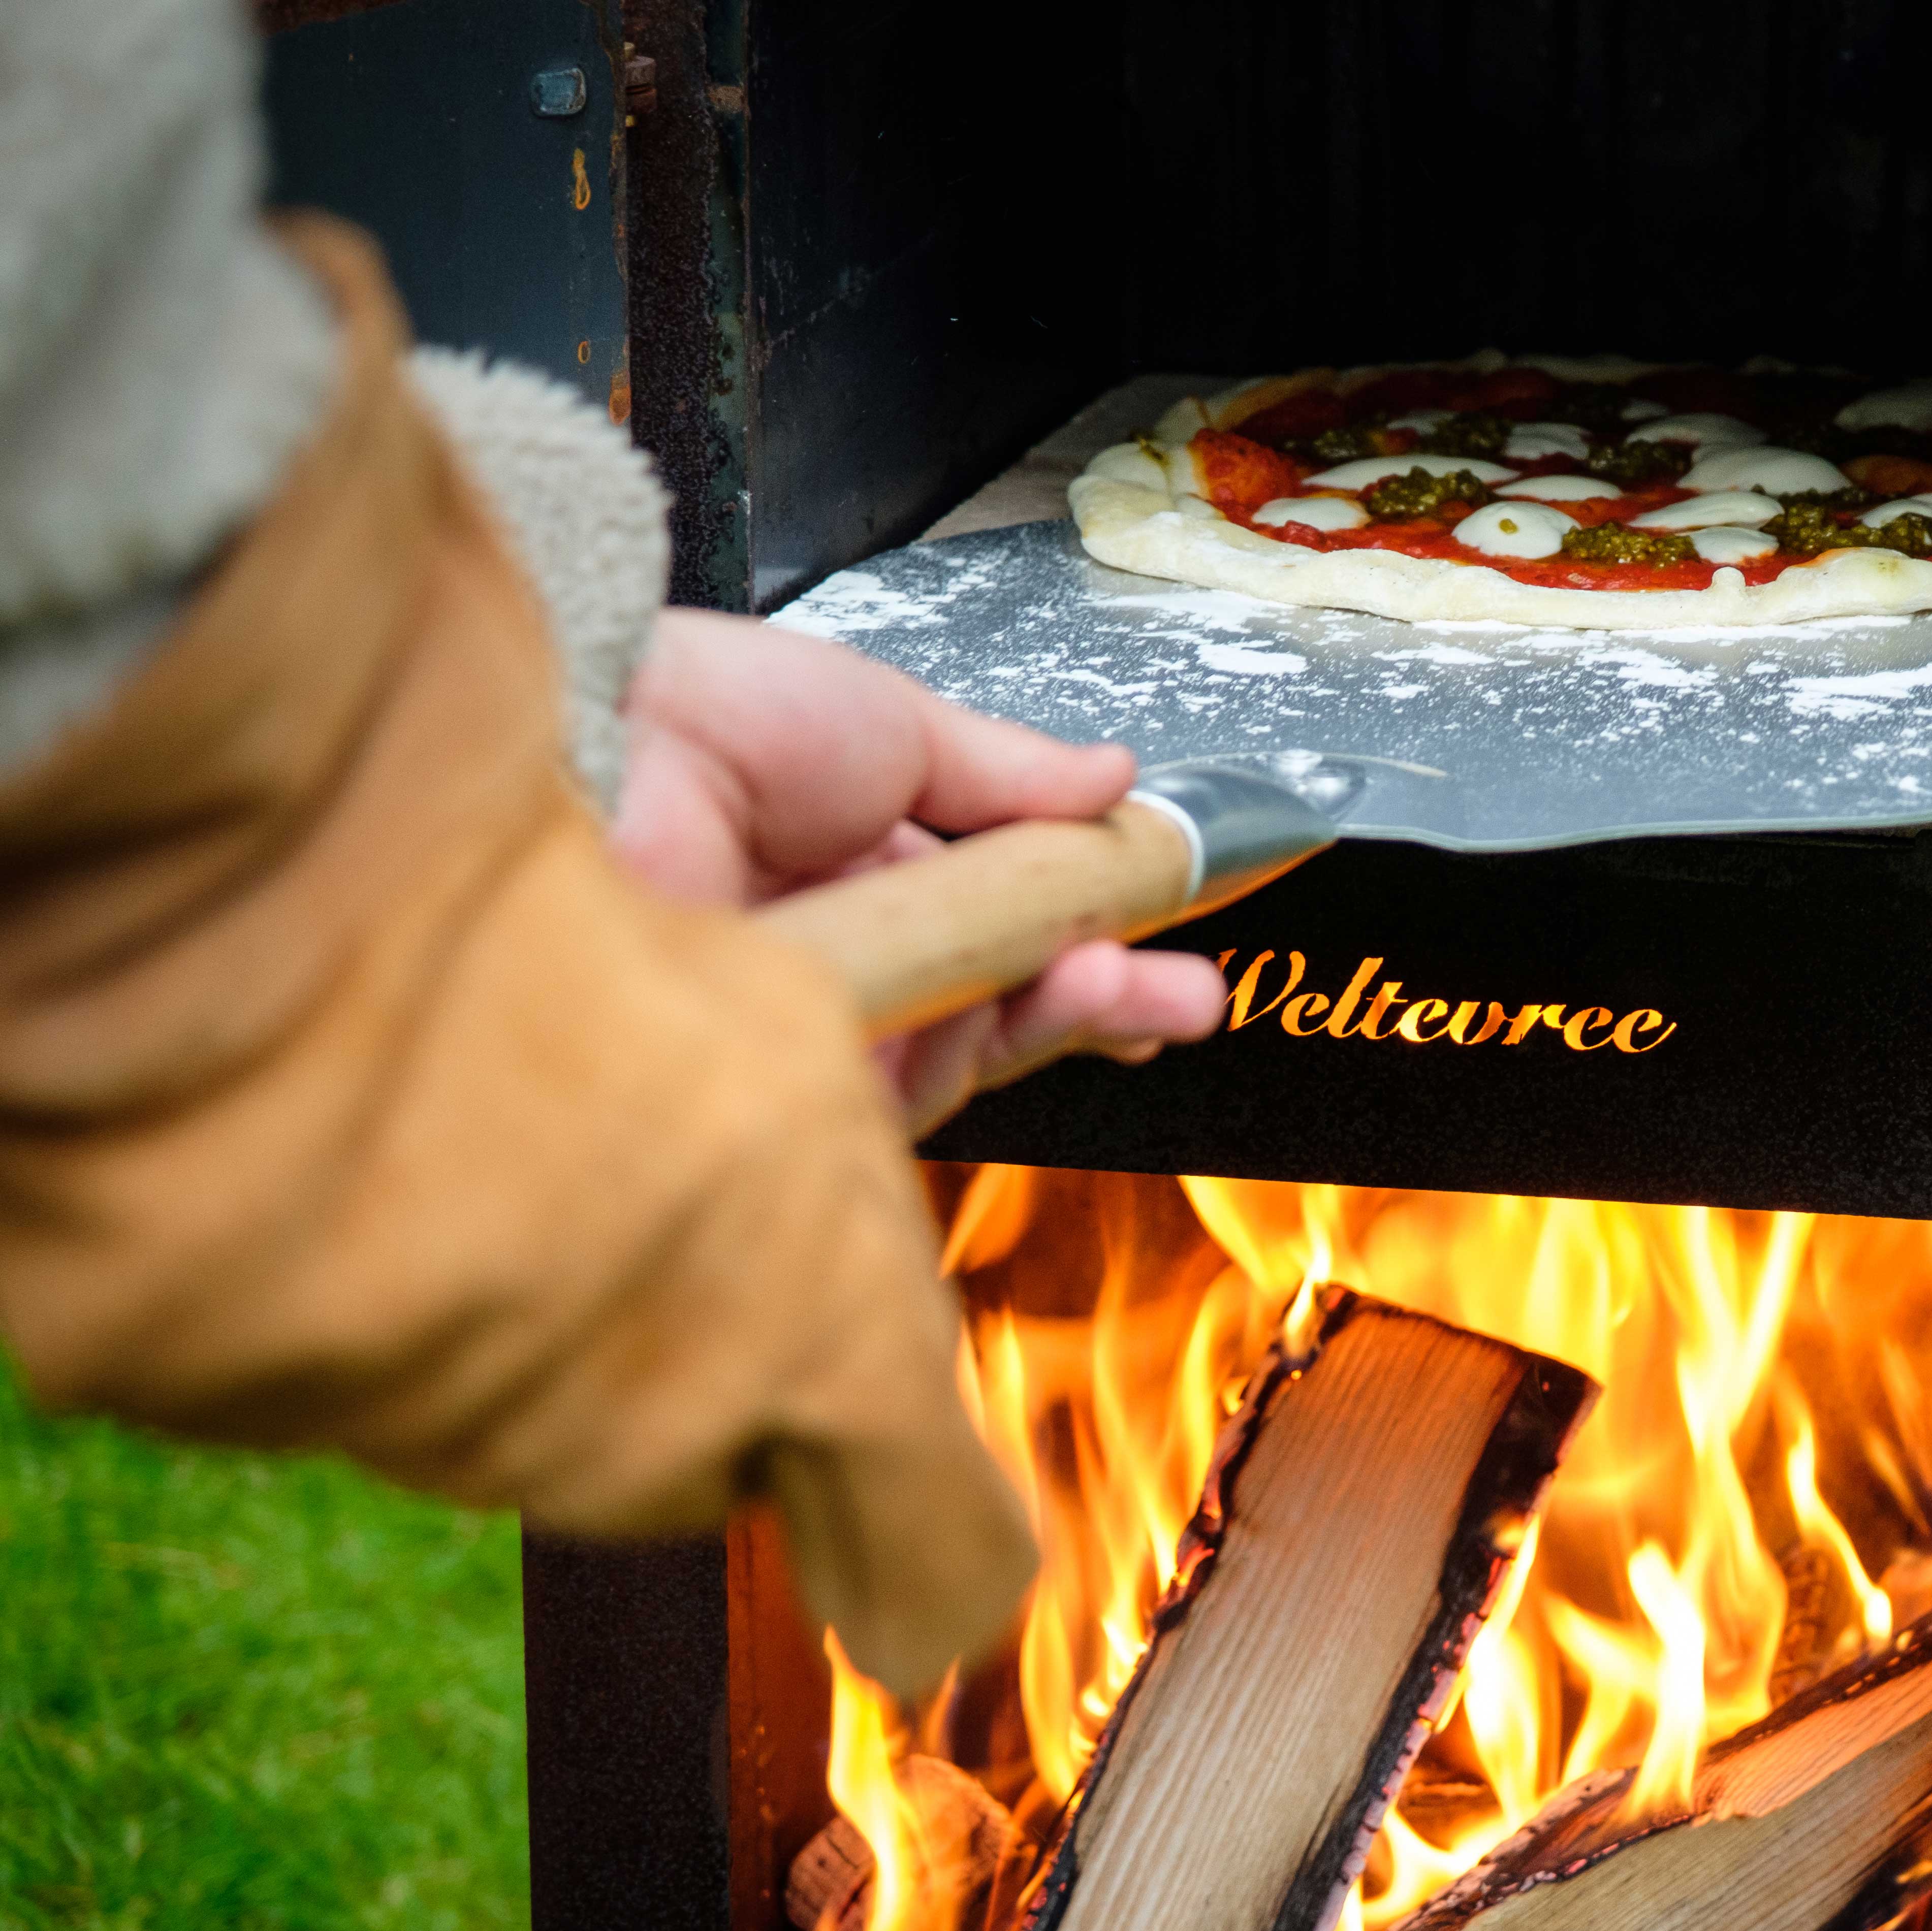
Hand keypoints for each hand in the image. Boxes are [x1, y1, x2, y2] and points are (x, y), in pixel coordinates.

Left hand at [611, 608, 1224, 1131]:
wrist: (608, 751)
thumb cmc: (706, 711)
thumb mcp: (893, 720)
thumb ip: (1011, 770)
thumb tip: (1114, 777)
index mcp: (851, 853)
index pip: (990, 909)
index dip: (1083, 918)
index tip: (1161, 912)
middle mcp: (839, 939)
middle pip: (996, 994)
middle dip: (1105, 993)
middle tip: (1191, 993)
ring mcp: (821, 1011)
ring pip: (971, 1048)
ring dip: (1068, 1010)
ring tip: (1137, 980)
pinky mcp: (798, 1073)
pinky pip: (920, 1087)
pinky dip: (995, 1040)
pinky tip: (1049, 986)